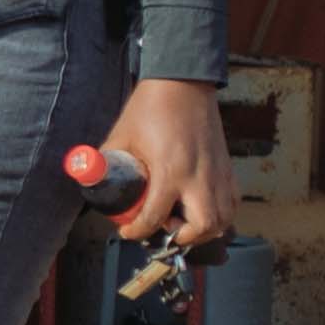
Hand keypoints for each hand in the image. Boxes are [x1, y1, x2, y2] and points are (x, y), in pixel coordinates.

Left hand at [90, 74, 234, 251]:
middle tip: (162, 232)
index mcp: (170, 171)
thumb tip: (93, 183)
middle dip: (180, 239)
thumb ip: (107, 163)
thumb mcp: (120, 137)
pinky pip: (232, 204)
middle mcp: (199, 177)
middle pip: (201, 227)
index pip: (155, 217)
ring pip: (222, 220)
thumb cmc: (150, 109)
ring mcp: (217, 174)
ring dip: (202, 231)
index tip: (127, 232)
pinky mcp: (228, 169)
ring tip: (180, 224)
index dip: (137, 231)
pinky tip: (200, 210)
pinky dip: (219, 216)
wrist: (182, 85)